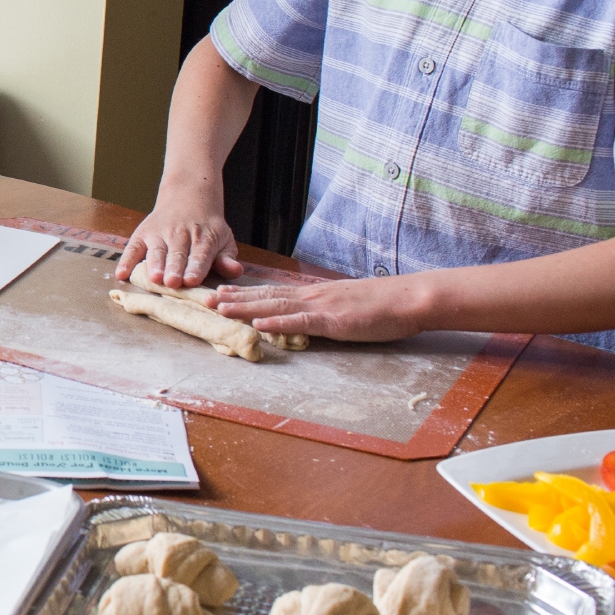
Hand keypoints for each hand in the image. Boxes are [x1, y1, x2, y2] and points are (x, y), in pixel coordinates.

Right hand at [116, 179, 245, 291]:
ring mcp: (159, 234)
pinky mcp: (142, 234)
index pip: (200, 255)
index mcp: (203, 238)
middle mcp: (180, 235)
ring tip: (154, 278)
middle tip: (172, 282)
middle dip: (174, 269)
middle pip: (177, 254)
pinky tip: (121, 274)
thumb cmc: (207, 227)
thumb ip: (227, 257)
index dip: (196, 268)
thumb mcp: (224, 238)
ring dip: (155, 265)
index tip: (192, 280)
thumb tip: (235, 270)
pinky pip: (132, 248)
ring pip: (156, 251)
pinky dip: (126, 261)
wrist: (188, 196)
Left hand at [211, 276, 424, 342]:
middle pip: (267, 296)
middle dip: (234, 298)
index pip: (273, 292)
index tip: (219, 293)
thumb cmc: (382, 305)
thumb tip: (306, 318)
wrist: (409, 299)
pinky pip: (303, 321)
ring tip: (221, 307)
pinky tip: (259, 322)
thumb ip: (324, 311)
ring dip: (246, 307)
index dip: (244, 293)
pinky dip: (278, 321)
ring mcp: (323, 306)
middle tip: (205, 299)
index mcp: (315, 294)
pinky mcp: (336, 320)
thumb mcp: (346, 305)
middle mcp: (313, 296)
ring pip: (277, 305)